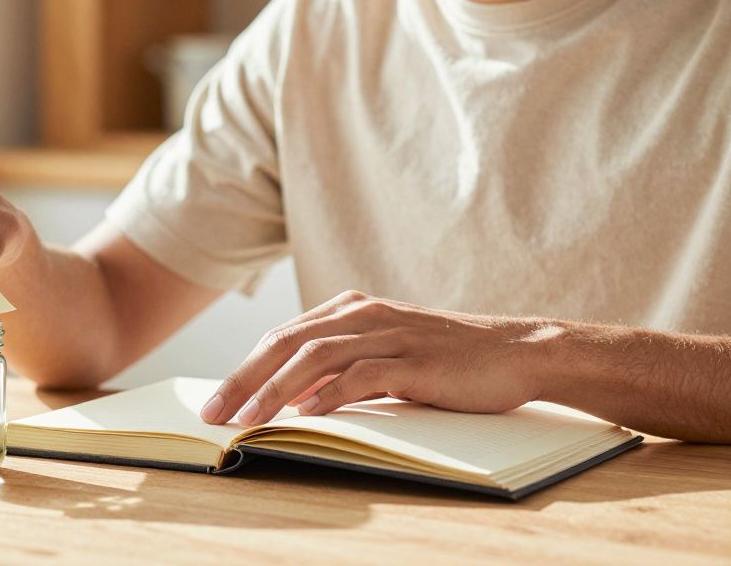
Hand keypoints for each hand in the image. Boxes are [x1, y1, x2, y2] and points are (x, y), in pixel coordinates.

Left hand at [200, 290, 557, 425]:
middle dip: (245, 379)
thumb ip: (339, 369)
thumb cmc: (445, 361)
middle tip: (214, 412)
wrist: (516, 352)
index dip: (244, 369)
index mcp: (349, 310)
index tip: (215, 401)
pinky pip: (363, 374)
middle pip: (288, 343)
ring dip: (276, 390)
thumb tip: (288, 398)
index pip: (282, 337)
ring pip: (317, 357)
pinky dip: (330, 394)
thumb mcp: (383, 356)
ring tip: (248, 420)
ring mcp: (390, 334)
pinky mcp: (416, 359)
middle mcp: (363, 315)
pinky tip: (306, 414)